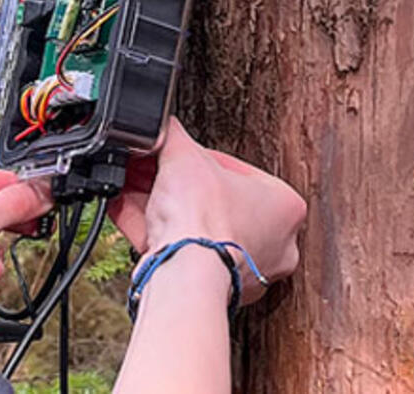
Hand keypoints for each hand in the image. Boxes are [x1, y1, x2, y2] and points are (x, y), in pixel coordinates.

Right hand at [109, 118, 305, 304]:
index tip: (176, 155)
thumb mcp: (184, 155)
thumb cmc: (204, 221)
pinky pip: (181, 250)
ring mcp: (243, 270)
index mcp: (285, 207)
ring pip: (196, 227)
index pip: (235, 170)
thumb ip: (173, 135)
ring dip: (161, 206)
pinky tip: (128, 210)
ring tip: (134, 186)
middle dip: (176, 184)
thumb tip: (162, 126)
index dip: (198, 159)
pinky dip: (154, 231)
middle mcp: (273, 243)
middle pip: (213, 201)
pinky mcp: (212, 287)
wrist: (183, 273)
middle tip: (151, 169)